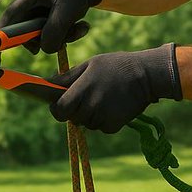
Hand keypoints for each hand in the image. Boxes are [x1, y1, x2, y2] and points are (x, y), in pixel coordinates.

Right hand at [0, 0, 105, 53]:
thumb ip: (54, 29)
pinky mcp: (52, 21)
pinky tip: (82, 26)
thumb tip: (45, 49)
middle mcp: (32, 9)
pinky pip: (56, 37)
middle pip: (26, 34)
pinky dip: (69, 35)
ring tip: (79, 28)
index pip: (9, 19)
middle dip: (45, 41)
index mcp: (28, 0)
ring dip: (63, 38)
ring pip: (44, 38)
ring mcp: (42, 16)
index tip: (8, 49)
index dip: (5, 35)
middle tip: (61, 42)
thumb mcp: (67, 9)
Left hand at [48, 44, 180, 132]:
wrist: (146, 75)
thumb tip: (45, 83)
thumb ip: (66, 77)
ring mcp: (102, 118)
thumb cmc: (115, 66)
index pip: (59, 110)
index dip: (57, 108)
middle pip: (71, 118)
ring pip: (85, 123)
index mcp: (82, 89)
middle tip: (87, 96)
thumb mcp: (89, 65)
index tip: (61, 103)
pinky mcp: (113, 126)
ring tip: (104, 97)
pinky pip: (99, 127)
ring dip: (89, 115)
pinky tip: (113, 105)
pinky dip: (103, 120)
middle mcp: (90, 106)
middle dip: (74, 110)